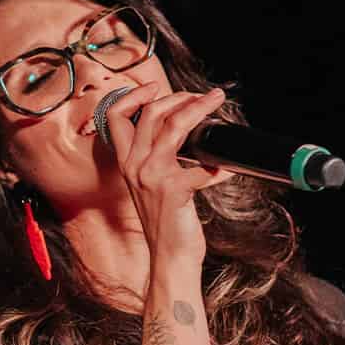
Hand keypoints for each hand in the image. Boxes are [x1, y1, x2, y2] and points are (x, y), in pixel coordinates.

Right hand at [102, 84, 231, 267]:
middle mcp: (134, 166)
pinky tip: (229, 168)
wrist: (169, 256)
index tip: (155, 88)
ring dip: (199, 109)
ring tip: (215, 103)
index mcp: (126, 162)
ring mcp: (152, 176)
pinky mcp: (174, 189)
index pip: (115, 116)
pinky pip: (202, 167)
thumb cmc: (166, 222)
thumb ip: (156, 158)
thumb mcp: (150, 185)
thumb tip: (181, 130)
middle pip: (150, 113)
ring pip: (172, 125)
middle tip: (202, 96)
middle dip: (178, 96)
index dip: (133, 95)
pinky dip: (220, 165)